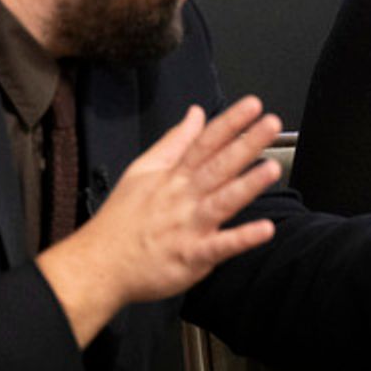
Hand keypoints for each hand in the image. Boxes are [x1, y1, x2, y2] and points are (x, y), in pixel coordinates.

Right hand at [38, 96, 281, 346]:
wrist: (99, 265)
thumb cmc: (122, 218)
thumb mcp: (142, 170)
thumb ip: (175, 141)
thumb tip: (196, 114)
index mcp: (174, 176)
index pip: (206, 142)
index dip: (230, 122)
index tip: (253, 105)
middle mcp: (184, 197)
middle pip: (219, 165)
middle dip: (246, 144)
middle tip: (272, 125)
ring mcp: (189, 226)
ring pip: (223, 201)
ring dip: (248, 185)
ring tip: (271, 168)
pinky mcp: (192, 256)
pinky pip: (220, 246)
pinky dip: (242, 238)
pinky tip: (264, 229)